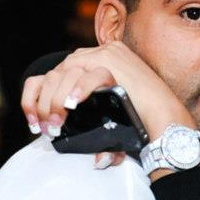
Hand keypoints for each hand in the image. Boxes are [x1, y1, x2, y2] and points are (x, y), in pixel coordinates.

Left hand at [20, 41, 194, 141]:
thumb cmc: (138, 121)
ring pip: (65, 73)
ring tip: (58, 122)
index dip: (34, 98)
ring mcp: (105, 55)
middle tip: (46, 128)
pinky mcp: (114, 62)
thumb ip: (89, 123)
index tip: (34, 123)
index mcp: (89, 64)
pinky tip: (72, 105)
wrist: (166, 118)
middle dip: (43, 104)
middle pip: (53, 74)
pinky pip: (88, 74)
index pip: (50, 75)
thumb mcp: (104, 119)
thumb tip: (81, 145)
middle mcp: (95, 54)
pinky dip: (77, 90)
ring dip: (56, 100)